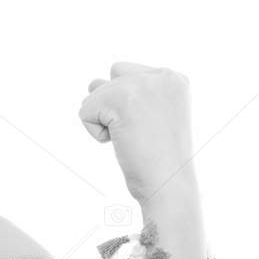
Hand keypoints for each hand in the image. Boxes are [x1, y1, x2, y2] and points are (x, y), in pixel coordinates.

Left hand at [78, 60, 194, 202]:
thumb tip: (93, 83)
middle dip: (112, 109)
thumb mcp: (153, 116)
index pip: (126, 73)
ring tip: (132, 138)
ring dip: (104, 121)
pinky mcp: (122, 98)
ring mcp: (143, 84)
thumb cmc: (159, 160)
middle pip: (109, 80)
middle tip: (140, 133)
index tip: (149, 128)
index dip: (126, 105)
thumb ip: (130, 93)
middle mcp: (162, 75)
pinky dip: (96, 132)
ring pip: (94, 94)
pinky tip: (122, 142)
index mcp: (174, 78)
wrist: (169, 185)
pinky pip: (85, 111)